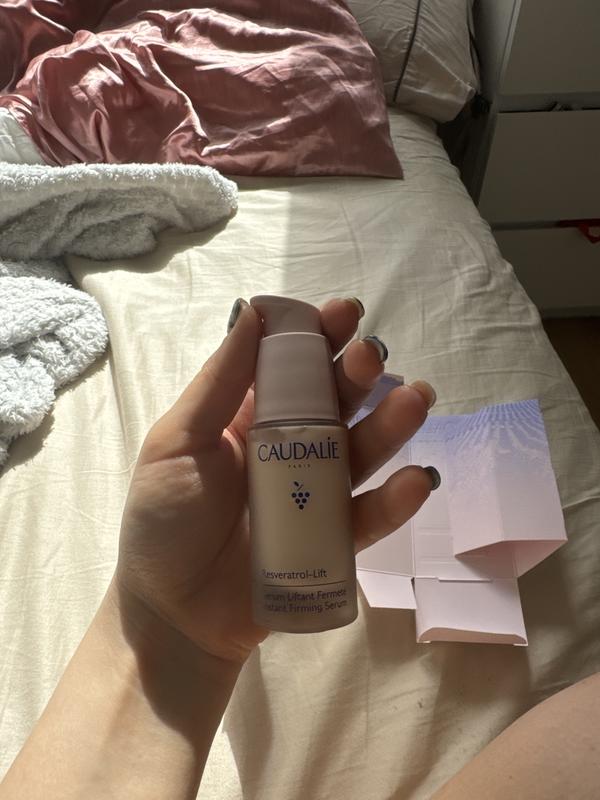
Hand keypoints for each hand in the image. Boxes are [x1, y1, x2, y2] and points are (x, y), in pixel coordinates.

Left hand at [114, 298, 436, 664]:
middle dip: (359, 376)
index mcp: (249, 419)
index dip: (319, 337)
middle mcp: (289, 449)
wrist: (172, 615)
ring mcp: (315, 495)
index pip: (292, 367)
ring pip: (362, 452)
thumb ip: (218, 383)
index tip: (345, 313)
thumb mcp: (177, 444)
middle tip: (375, 356)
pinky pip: (369, 517)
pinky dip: (397, 499)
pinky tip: (418, 478)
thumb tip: (252, 311)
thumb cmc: (164, 523)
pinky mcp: (333, 541)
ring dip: (391, 425)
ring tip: (416, 400)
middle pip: (335, 404)